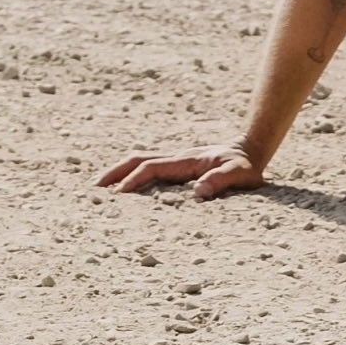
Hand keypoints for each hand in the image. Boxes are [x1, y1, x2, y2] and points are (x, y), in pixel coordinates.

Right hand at [98, 146, 264, 198]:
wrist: (251, 149)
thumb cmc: (246, 166)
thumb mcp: (240, 174)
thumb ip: (221, 181)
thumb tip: (198, 193)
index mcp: (186, 160)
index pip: (151, 167)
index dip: (134, 180)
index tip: (118, 195)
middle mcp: (176, 157)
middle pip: (137, 159)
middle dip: (115, 172)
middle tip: (94, 189)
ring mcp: (175, 159)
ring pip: (140, 160)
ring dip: (119, 170)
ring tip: (101, 186)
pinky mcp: (177, 164)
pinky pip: (148, 165)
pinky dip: (131, 171)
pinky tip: (125, 184)